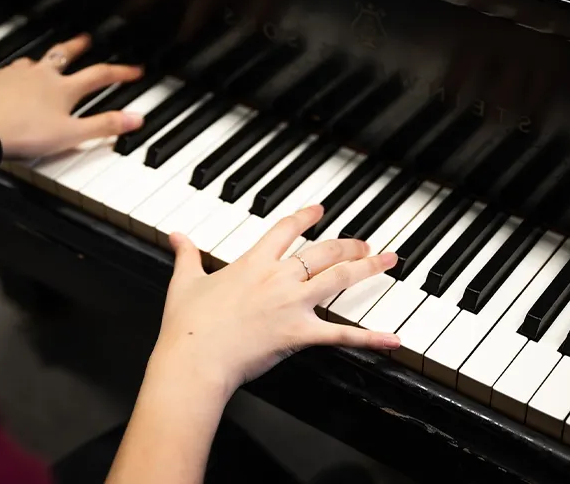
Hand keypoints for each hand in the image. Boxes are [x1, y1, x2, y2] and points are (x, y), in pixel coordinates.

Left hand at [0, 34, 144, 160]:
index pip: (99, 76)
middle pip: (64, 55)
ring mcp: (15, 75)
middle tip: (86, 39)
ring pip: (31, 60)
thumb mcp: (72, 135)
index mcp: (64, 89)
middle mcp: (41, 75)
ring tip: (42, 57)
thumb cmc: (26, 133)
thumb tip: (136, 119)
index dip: (120, 73)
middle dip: (77, 47)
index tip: (134, 70)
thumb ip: (105, 126)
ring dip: (39, 58)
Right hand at [151, 204, 399, 399]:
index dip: (305, 217)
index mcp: (252, 263)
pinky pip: (341, 335)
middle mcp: (277, 278)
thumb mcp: (184, 281)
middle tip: (365, 244)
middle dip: (348, 245)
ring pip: (338, 280)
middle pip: (322, 252)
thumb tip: (175, 235)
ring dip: (367, 269)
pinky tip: (393, 338)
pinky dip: (370, 337)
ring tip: (388, 261)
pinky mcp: (299, 334)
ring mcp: (291, 305)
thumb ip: (186, 255)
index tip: (320, 210)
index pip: (285, 230)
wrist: (194, 358)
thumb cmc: (188, 324)